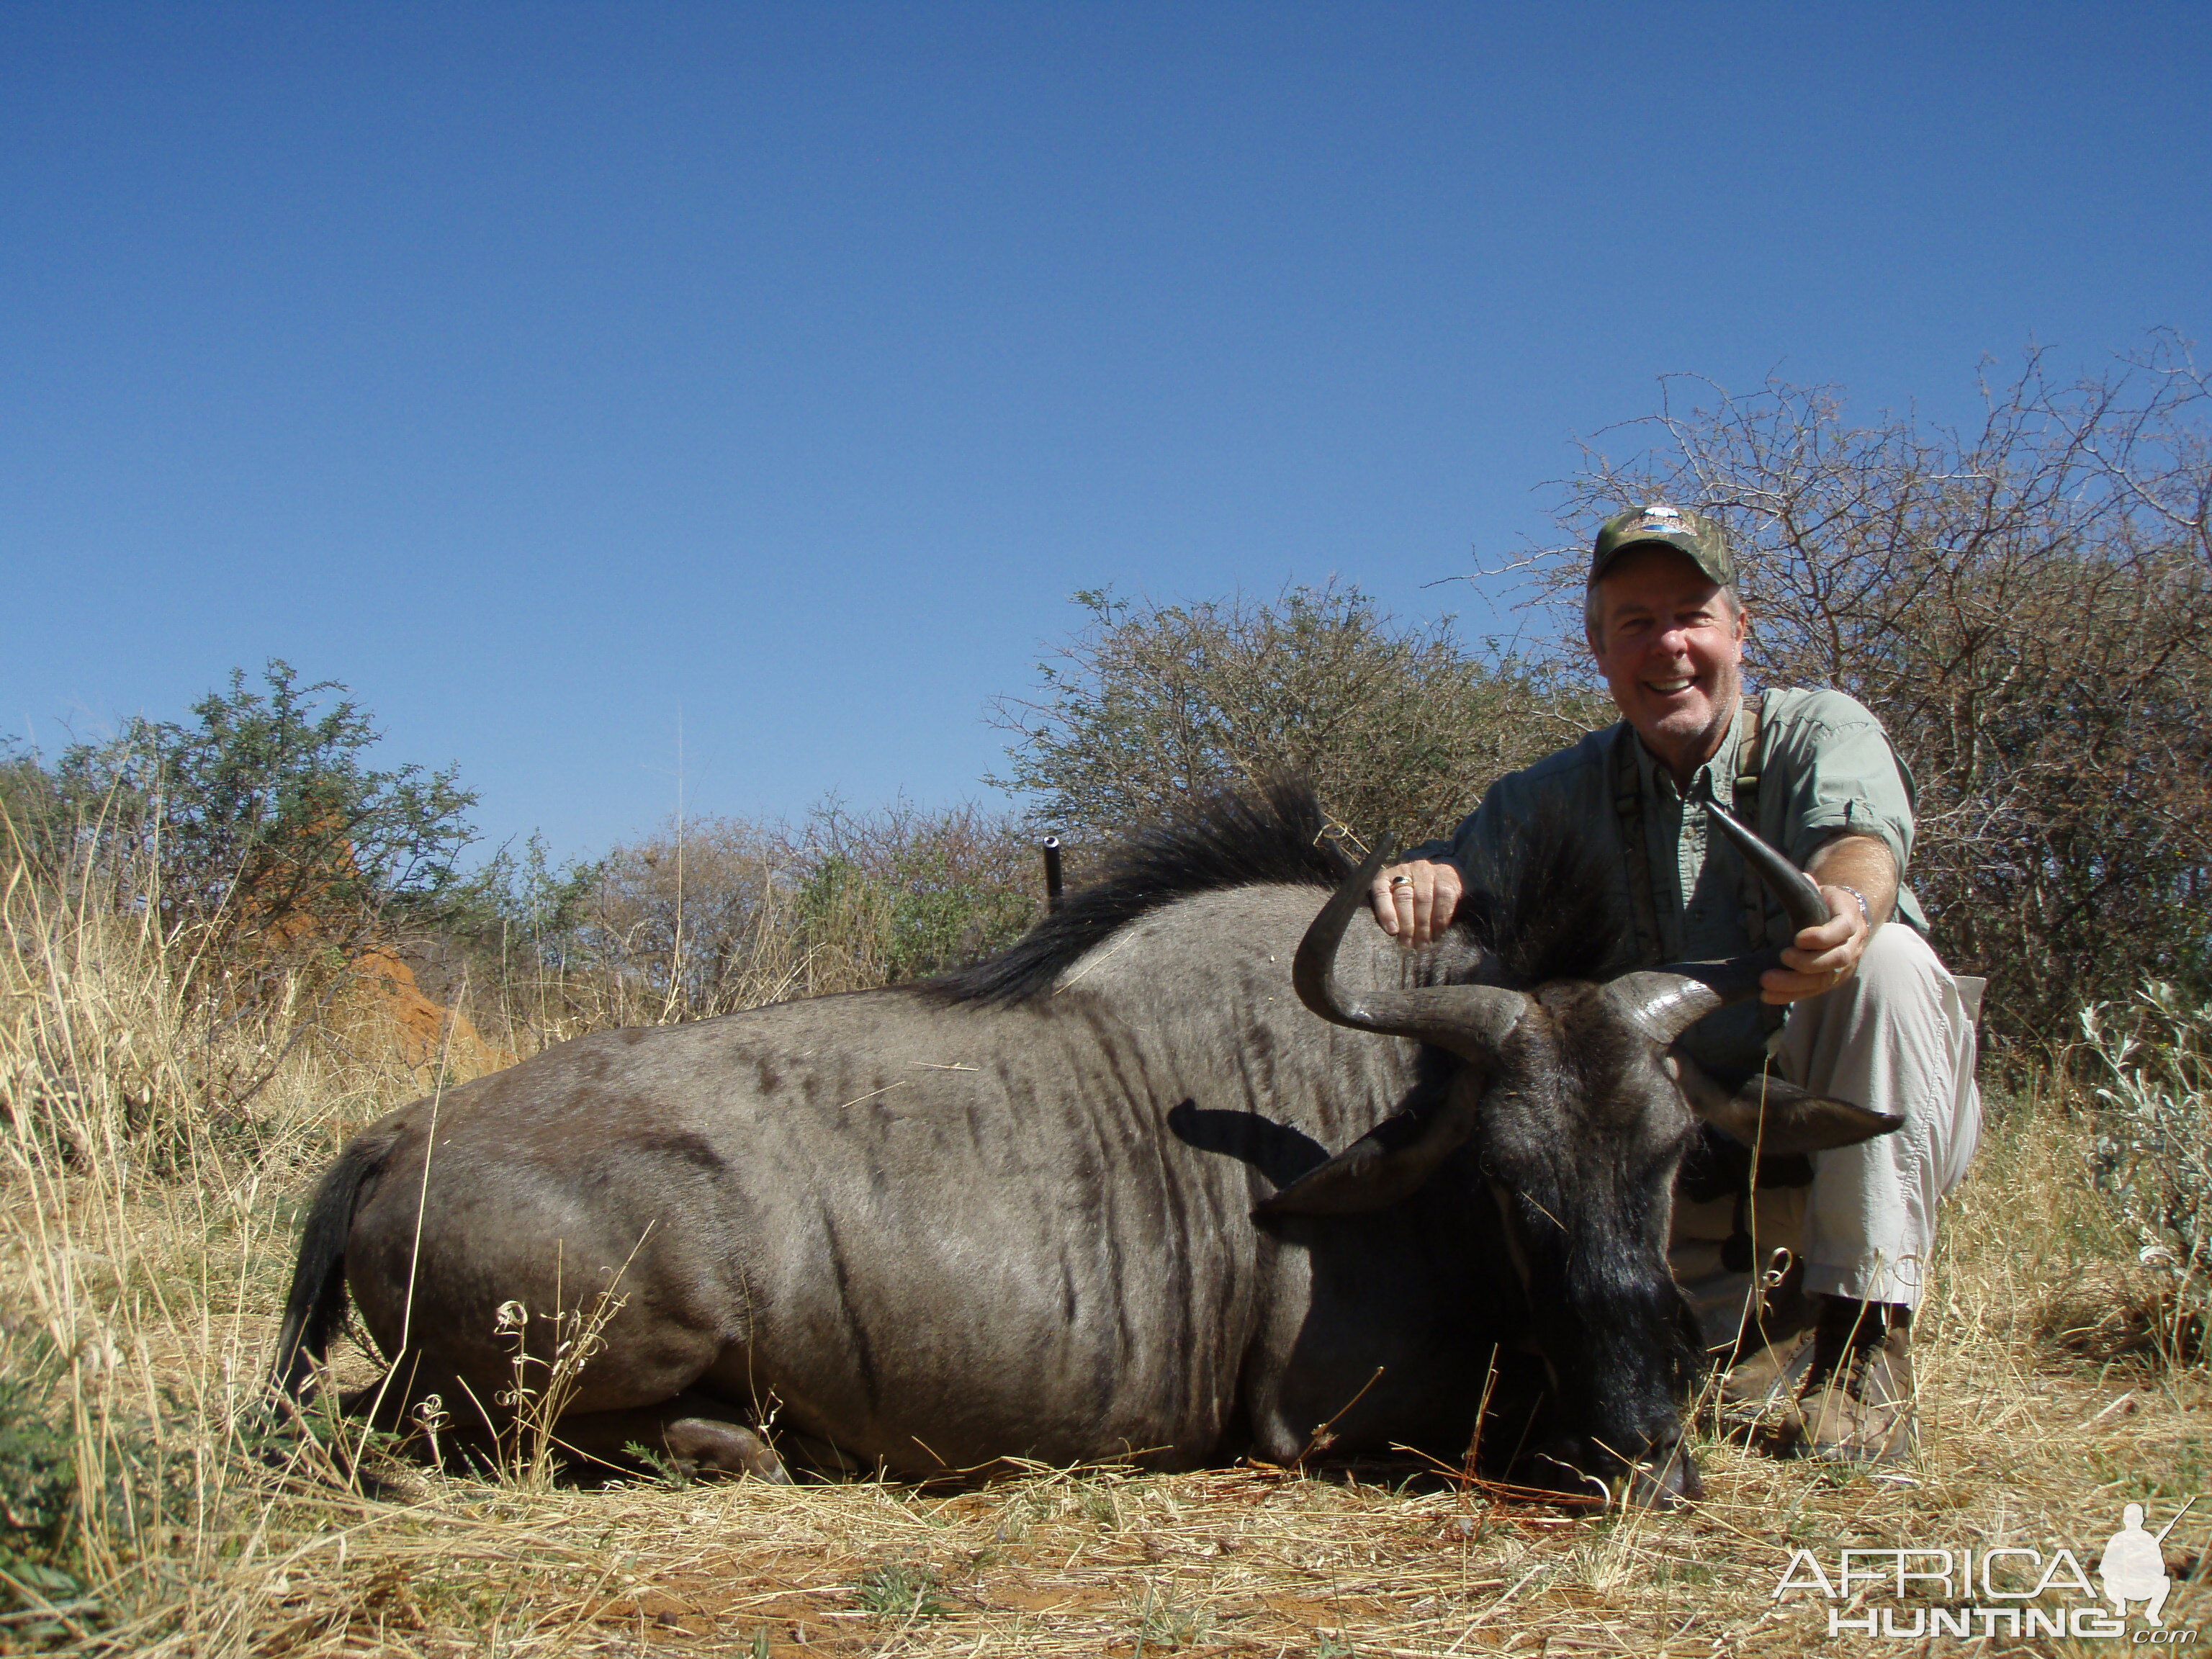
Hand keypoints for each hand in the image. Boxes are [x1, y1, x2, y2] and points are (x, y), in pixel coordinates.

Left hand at [1369, 859, 1462, 947]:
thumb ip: (1390, 913)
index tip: (1392, 931)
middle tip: (1408, 944)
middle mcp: (1406, 870)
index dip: (1386, 912)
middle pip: (1404, 897)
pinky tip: (1437, 933)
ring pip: (1423, 899)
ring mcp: (1426, 871)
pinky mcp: (1446, 877)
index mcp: (1387, 876)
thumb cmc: (1411, 897)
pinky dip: (1440, 919)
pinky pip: (1443, 899)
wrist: (1441, 878)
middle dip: (1407, 924)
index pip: (1381, 891)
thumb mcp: (1395, 900)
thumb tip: (1392, 936)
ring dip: (1423, 925)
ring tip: (1422, 943)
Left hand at [1759, 886, 1871, 1004]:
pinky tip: (1767, 996)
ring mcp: (1845, 965)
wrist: (1846, 917)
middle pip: (1837, 959)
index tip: (1797, 938)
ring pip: (1825, 979)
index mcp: (1851, 916)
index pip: (1843, 929)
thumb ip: (1811, 886)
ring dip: (1794, 983)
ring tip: (1766, 981)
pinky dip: (1790, 995)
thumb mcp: (1822, 889)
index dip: (1823, 936)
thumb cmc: (1827, 901)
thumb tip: (1803, 878)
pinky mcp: (1832, 980)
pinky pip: (1813, 991)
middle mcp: (1853, 944)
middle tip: (1782, 957)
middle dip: (1808, 962)